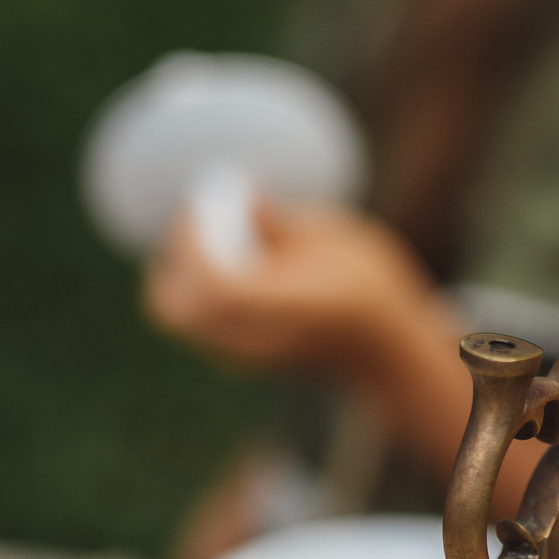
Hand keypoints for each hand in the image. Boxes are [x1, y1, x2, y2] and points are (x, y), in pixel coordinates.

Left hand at [144, 198, 439, 377]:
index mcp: (285, 308)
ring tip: (213, 238)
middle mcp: (255, 341)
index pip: (210, 282)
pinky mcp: (238, 360)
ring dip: (179, 275)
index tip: (201, 204)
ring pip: (178, 319)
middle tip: (196, 221)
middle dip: (171, 259)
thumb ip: (277, 221)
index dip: (192, 239)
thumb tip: (240, 198)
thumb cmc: (370, 287)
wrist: (388, 351)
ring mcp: (243, 358)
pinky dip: (194, 291)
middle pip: (171, 308)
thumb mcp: (333, 237)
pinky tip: (228, 262)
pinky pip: (195, 324)